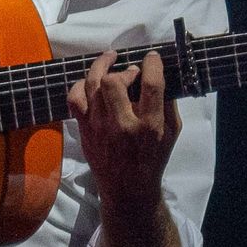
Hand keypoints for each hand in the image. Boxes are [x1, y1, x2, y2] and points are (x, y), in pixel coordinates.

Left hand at [65, 49, 180, 208]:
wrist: (128, 189)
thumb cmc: (153, 158)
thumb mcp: (172, 133)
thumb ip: (167, 103)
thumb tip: (160, 74)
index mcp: (149, 125)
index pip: (150, 85)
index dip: (151, 64)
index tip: (151, 57)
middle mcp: (122, 125)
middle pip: (113, 82)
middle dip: (123, 70)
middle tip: (130, 71)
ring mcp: (99, 127)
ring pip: (91, 86)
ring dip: (100, 67)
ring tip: (109, 59)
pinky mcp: (84, 129)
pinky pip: (74, 99)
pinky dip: (80, 85)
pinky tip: (90, 81)